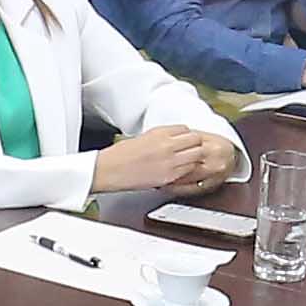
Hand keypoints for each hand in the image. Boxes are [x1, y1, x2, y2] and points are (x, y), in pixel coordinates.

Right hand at [89, 125, 239, 193]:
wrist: (109, 170)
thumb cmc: (120, 155)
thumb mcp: (143, 138)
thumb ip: (161, 138)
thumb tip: (173, 139)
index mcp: (160, 132)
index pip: (185, 129)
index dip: (186, 136)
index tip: (185, 141)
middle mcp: (167, 145)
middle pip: (195, 140)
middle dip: (195, 145)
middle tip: (192, 151)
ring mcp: (170, 161)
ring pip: (196, 155)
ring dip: (195, 158)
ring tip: (188, 162)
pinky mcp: (168, 176)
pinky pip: (188, 171)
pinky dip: (188, 171)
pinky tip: (181, 172)